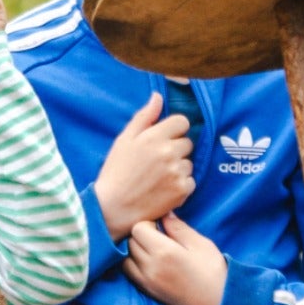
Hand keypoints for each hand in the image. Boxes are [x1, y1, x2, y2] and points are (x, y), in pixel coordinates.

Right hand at [93, 94, 192, 240]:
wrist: (113, 207)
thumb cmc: (116, 171)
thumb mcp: (124, 140)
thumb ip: (144, 117)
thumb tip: (158, 97)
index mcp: (154, 137)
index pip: (182, 122)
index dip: (174, 130)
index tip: (164, 139)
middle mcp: (169, 152)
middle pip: (187, 143)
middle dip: (176, 149)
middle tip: (157, 162)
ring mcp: (177, 172)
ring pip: (189, 163)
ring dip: (178, 168)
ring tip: (158, 177)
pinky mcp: (182, 191)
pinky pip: (190, 181)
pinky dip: (180, 185)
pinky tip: (164, 189)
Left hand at [124, 215, 226, 304]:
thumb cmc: (214, 273)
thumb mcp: (201, 245)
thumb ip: (179, 228)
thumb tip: (165, 215)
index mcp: (164, 252)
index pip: (138, 229)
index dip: (149, 224)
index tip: (162, 226)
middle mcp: (150, 267)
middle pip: (130, 242)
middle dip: (141, 236)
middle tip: (159, 237)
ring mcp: (147, 282)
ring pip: (126, 258)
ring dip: (135, 251)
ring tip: (153, 250)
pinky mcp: (148, 291)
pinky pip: (130, 273)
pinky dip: (135, 265)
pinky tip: (151, 263)